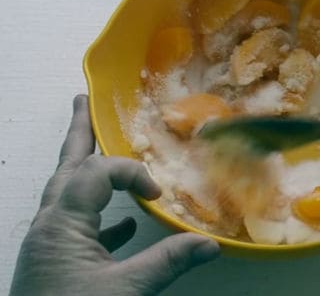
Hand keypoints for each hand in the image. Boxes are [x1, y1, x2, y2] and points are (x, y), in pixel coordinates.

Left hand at [10, 95, 219, 295]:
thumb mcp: (124, 292)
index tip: (157, 192)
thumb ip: (166, 263)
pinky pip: (77, 225)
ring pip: (68, 193)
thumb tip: (209, 244)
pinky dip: (99, 216)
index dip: (130, 173)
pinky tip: (123, 224)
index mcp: (62, 225)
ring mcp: (51, 243)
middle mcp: (50, 226)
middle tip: (83, 102)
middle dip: (78, 134)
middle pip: (66, 168)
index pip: (96, 174)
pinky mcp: (57, 262)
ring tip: (98, 146)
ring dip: (86, 169)